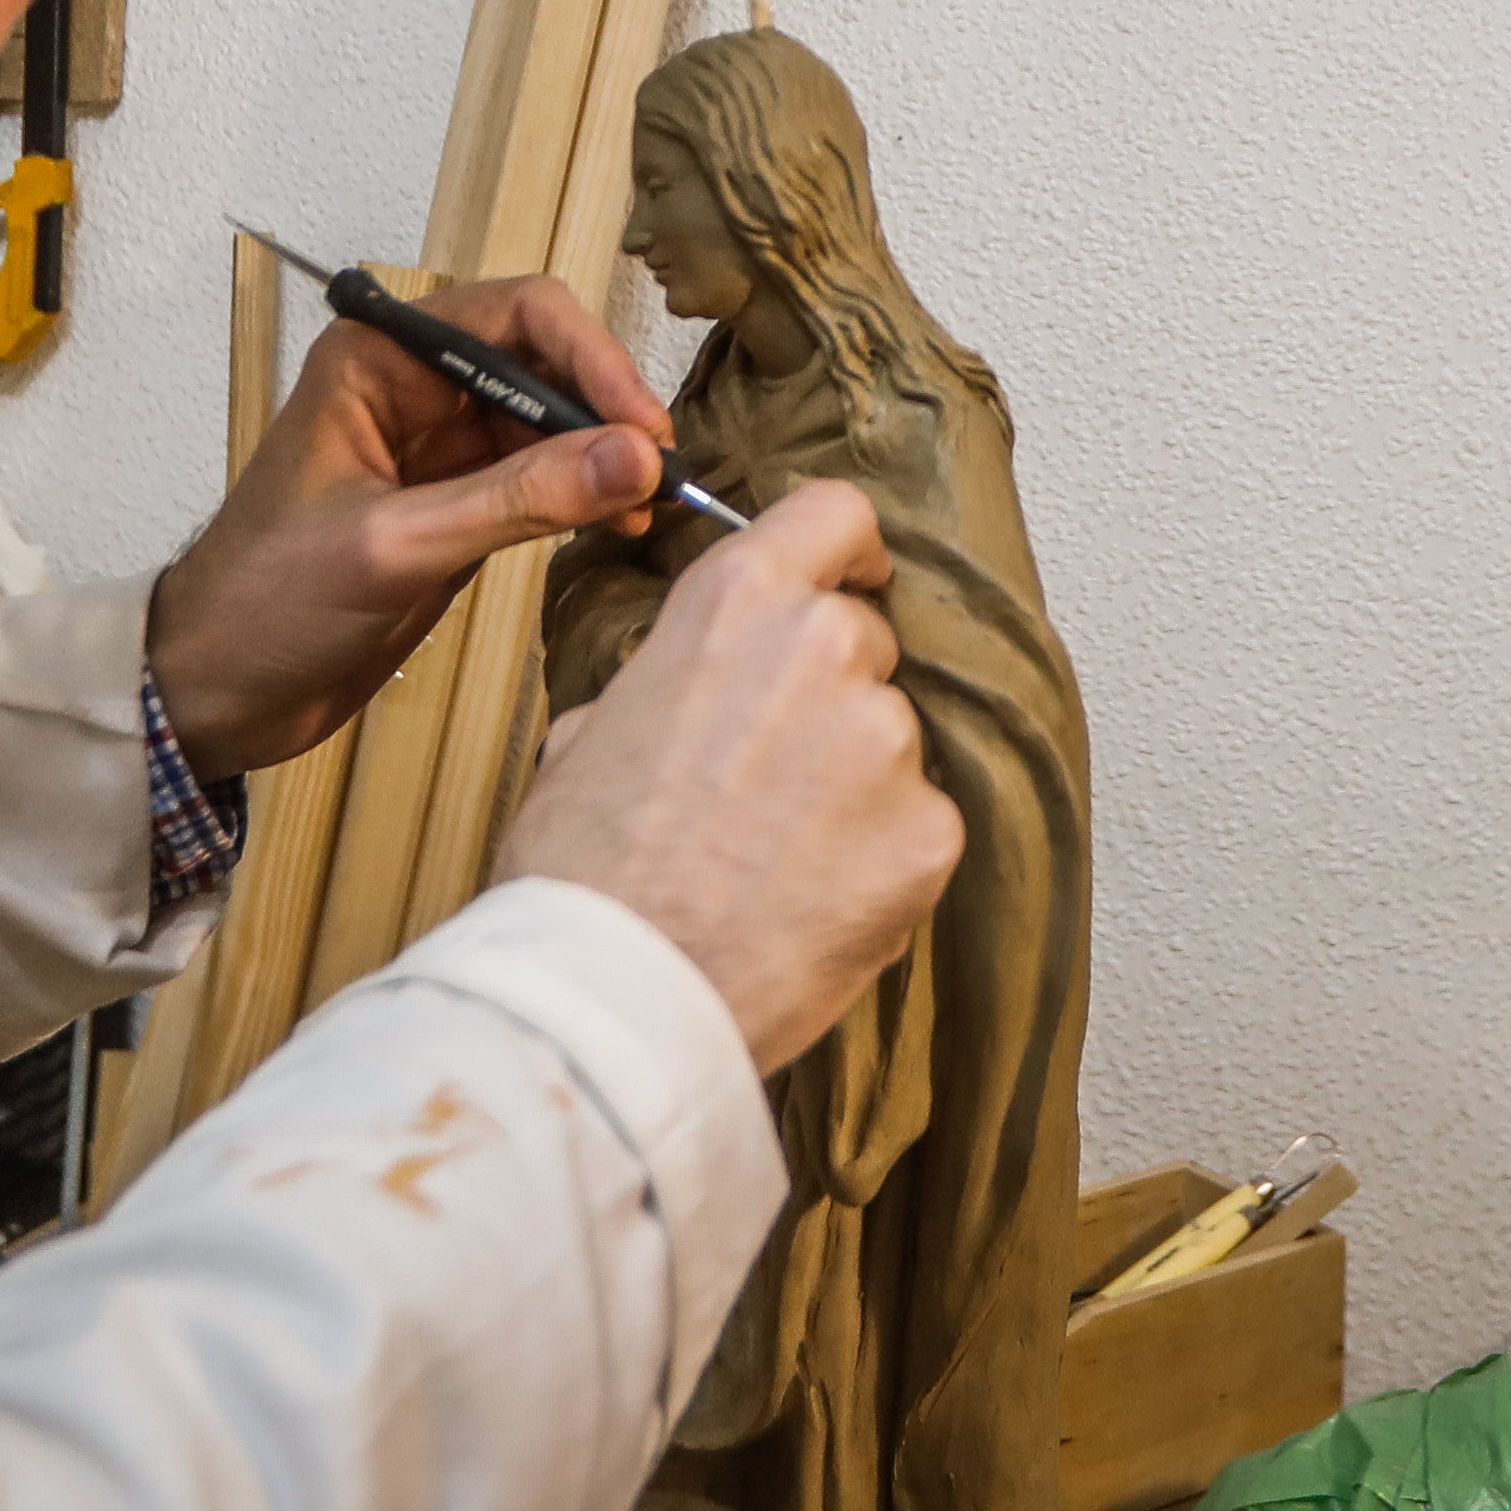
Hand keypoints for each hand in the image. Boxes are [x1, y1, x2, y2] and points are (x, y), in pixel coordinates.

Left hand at [142, 266, 673, 776]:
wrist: (211, 693)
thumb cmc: (268, 603)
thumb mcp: (396, 547)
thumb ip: (517, 499)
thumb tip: (635, 458)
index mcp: (380, 362)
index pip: (517, 315)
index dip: (592, 359)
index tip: (642, 428)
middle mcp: (415, 389)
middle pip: (544, 364)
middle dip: (607, 411)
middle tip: (662, 475)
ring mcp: (439, 451)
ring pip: (551, 425)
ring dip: (604, 459)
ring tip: (653, 507)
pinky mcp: (457, 509)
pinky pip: (540, 482)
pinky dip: (585, 498)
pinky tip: (620, 526)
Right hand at [489, 483, 955, 1069]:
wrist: (611, 994)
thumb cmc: (579, 872)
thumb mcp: (590, 733)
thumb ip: (667, 681)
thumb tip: (688, 694)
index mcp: (736, 603)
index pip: (835, 516)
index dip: (846, 551)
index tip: (850, 579)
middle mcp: (825, 648)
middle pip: (862, 644)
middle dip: (829, 700)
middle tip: (767, 782)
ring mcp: (887, 740)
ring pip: (892, 742)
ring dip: (854, 787)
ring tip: (773, 863)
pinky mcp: (931, 832)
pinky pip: (920, 829)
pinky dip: (881, 864)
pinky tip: (810, 906)